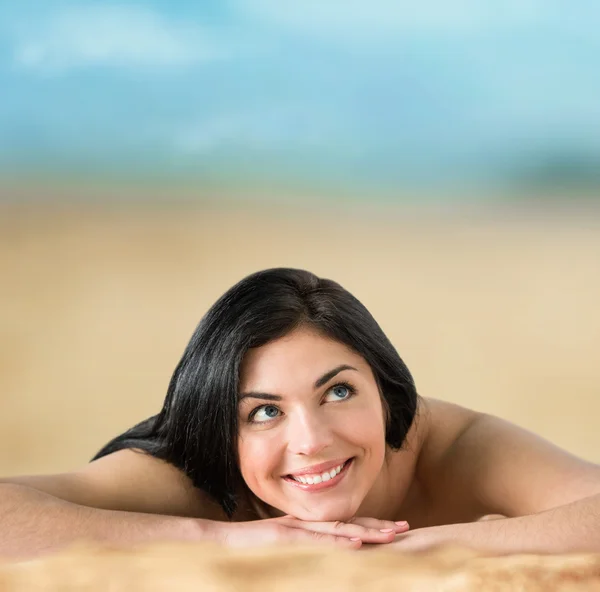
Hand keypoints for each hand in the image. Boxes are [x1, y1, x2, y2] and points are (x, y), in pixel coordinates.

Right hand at [208, 516, 409, 548]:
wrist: (218, 542)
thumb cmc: (248, 551)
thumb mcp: (281, 551)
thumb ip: (300, 551)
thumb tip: (320, 563)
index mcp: (306, 528)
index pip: (344, 525)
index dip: (370, 525)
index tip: (394, 529)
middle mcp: (305, 525)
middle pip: (348, 523)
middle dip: (378, 526)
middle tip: (405, 528)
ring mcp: (296, 529)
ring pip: (338, 529)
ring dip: (367, 531)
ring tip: (392, 534)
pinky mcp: (284, 536)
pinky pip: (315, 540)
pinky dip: (338, 541)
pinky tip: (357, 542)